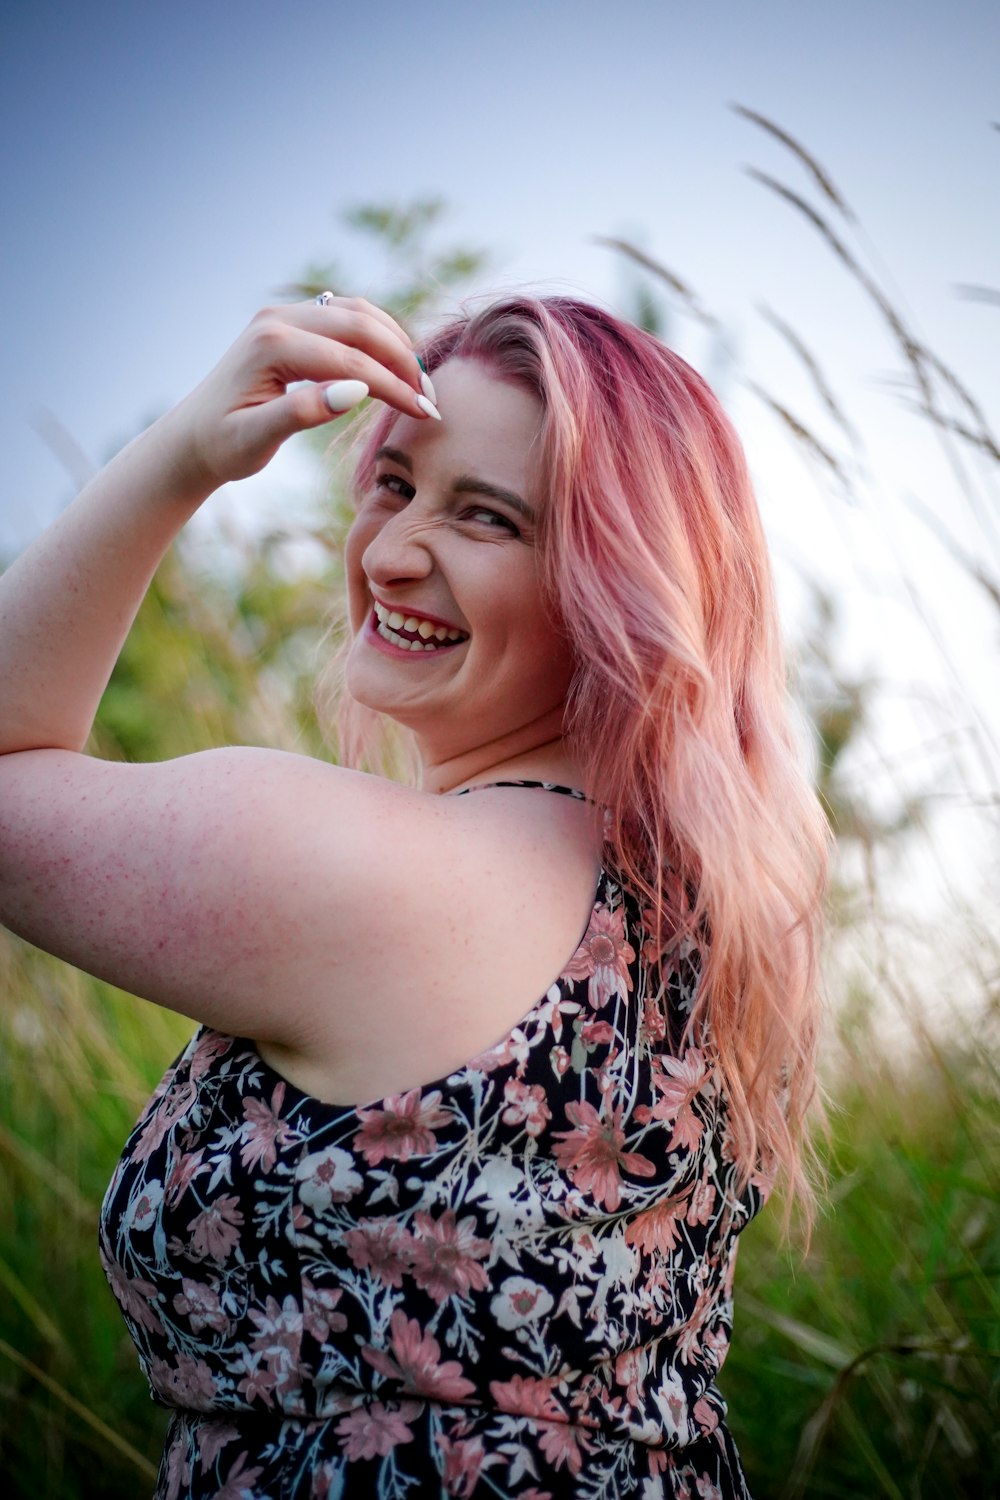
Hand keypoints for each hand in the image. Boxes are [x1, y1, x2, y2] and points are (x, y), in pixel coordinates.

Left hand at [165, 296, 434, 490]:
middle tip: (431, 398)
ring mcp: (285, 314)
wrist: (192, 437)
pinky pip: (346, 316)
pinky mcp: (291, 321)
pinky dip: (376, 336)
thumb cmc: (223, 446)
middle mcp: (279, 318)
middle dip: (402, 360)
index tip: (427, 414)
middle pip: (361, 325)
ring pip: (358, 313)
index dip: (394, 387)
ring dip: (394, 343)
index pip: (351, 362)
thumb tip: (354, 392)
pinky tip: (394, 365)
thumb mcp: (256, 440)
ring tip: (419, 382)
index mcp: (272, 344)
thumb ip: (302, 413)